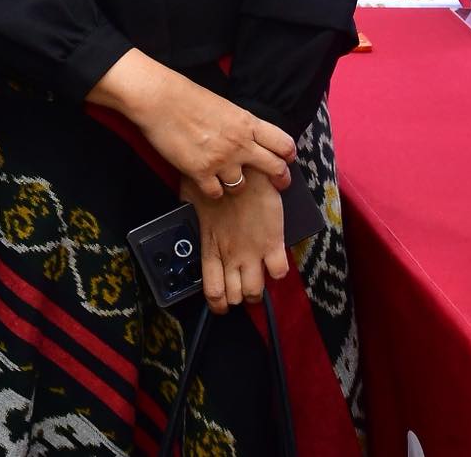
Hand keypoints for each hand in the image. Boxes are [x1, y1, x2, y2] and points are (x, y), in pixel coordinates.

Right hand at [134, 72, 294, 199]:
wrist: (159, 100)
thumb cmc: (186, 96)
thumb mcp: (223, 105)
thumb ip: (239, 123)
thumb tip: (247, 135)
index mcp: (247, 122)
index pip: (282, 143)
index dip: (288, 154)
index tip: (287, 159)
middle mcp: (239, 144)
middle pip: (274, 168)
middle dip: (280, 178)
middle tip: (280, 183)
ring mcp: (221, 160)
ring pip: (242, 186)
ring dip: (238, 185)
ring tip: (230, 180)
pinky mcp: (201, 173)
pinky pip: (216, 193)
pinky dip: (213, 190)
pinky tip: (208, 183)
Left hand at [181, 177, 290, 314]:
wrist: (242, 166)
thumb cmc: (214, 179)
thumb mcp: (191, 202)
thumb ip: (194, 223)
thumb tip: (190, 231)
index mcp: (210, 247)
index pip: (213, 291)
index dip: (218, 304)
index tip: (222, 305)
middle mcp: (231, 255)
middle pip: (236, 296)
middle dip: (238, 297)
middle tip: (241, 288)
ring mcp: (253, 251)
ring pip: (256, 291)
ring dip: (256, 290)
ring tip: (256, 280)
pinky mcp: (273, 241)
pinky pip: (279, 272)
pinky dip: (277, 272)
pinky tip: (273, 262)